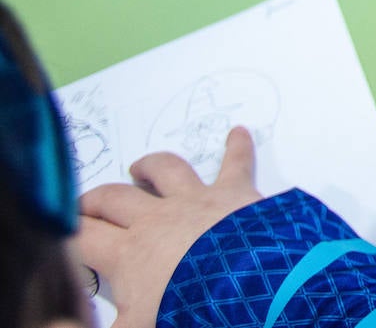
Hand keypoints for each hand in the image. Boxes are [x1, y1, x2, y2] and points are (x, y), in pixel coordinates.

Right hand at [76, 126, 262, 327]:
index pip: (86, 238)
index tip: (61, 232)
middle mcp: (158, 218)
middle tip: (86, 203)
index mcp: (128, 254)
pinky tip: (239, 133)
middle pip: (116, 199)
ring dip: (152, 166)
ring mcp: (197, 200)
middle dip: (96, 200)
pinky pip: (236, 162)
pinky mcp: (235, 193)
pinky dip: (238, 146)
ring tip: (141, 165)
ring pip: (167, 171)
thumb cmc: (189, 310)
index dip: (69, 235)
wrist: (246, 286)